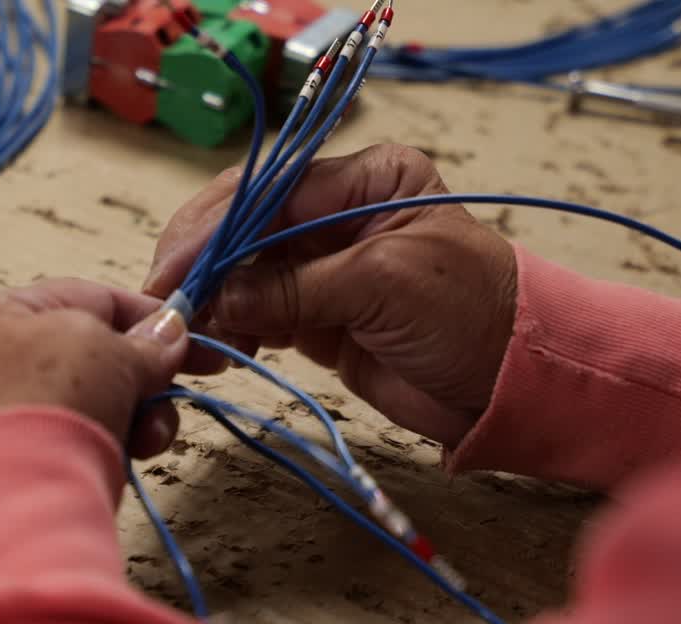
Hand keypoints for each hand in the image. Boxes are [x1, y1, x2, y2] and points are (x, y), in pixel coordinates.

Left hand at [0, 279, 189, 456]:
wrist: (14, 498)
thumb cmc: (54, 399)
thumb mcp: (112, 352)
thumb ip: (148, 341)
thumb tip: (171, 331)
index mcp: (3, 311)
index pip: (91, 298)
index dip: (148, 314)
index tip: (193, 334)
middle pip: (98, 354)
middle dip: (147, 374)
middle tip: (185, 386)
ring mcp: (9, 411)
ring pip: (98, 399)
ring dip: (140, 413)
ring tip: (151, 435)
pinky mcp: (24, 459)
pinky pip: (84, 436)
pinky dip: (115, 440)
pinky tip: (131, 454)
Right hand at [144, 144, 517, 446]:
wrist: (512, 388)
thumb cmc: (473, 315)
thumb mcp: (385, 283)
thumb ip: (297, 287)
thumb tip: (217, 299)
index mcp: (366, 179)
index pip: (270, 189)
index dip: (217, 227)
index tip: (177, 267)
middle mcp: (340, 213)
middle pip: (248, 226)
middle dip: (206, 262)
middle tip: (168, 299)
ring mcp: (325, 267)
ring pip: (246, 272)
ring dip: (214, 299)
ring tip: (191, 330)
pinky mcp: (319, 317)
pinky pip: (259, 313)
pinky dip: (233, 327)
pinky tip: (218, 342)